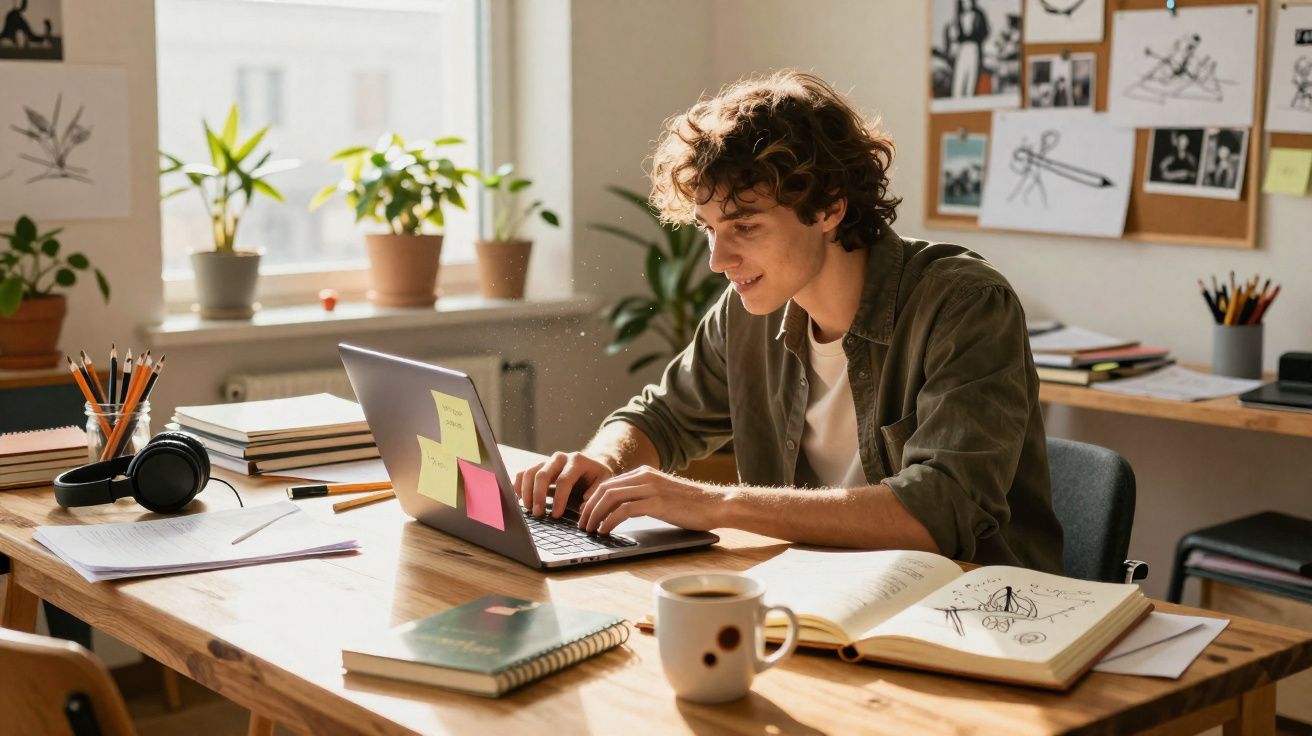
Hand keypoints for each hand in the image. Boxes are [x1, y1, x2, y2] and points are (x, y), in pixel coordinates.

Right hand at [513, 451, 614, 517]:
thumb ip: (596, 492)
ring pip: (529, 472)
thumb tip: (583, 505)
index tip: (556, 515)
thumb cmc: (597, 476)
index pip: (564, 480)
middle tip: (537, 514)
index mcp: (577, 460)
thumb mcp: (604, 481)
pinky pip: (523, 473)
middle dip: (538, 496)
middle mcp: (559, 458)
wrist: (591, 464)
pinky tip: (519, 500)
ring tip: (529, 509)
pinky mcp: (538, 466)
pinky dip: (518, 486)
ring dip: (526, 492)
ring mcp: (547, 461)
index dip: (559, 499)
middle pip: (542, 475)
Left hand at [577, 466, 727, 534]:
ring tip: (589, 530)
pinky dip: (609, 521)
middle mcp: (645, 477)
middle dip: (588, 508)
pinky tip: (605, 531)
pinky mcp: (657, 502)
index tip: (585, 513)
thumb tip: (623, 510)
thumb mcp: (663, 495)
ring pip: (610, 497)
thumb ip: (644, 496)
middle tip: (581, 524)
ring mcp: (651, 488)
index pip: (609, 483)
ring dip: (595, 515)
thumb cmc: (693, 504)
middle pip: (605, 489)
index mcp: (645, 473)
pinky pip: (624, 510)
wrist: (717, 504)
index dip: (592, 499)